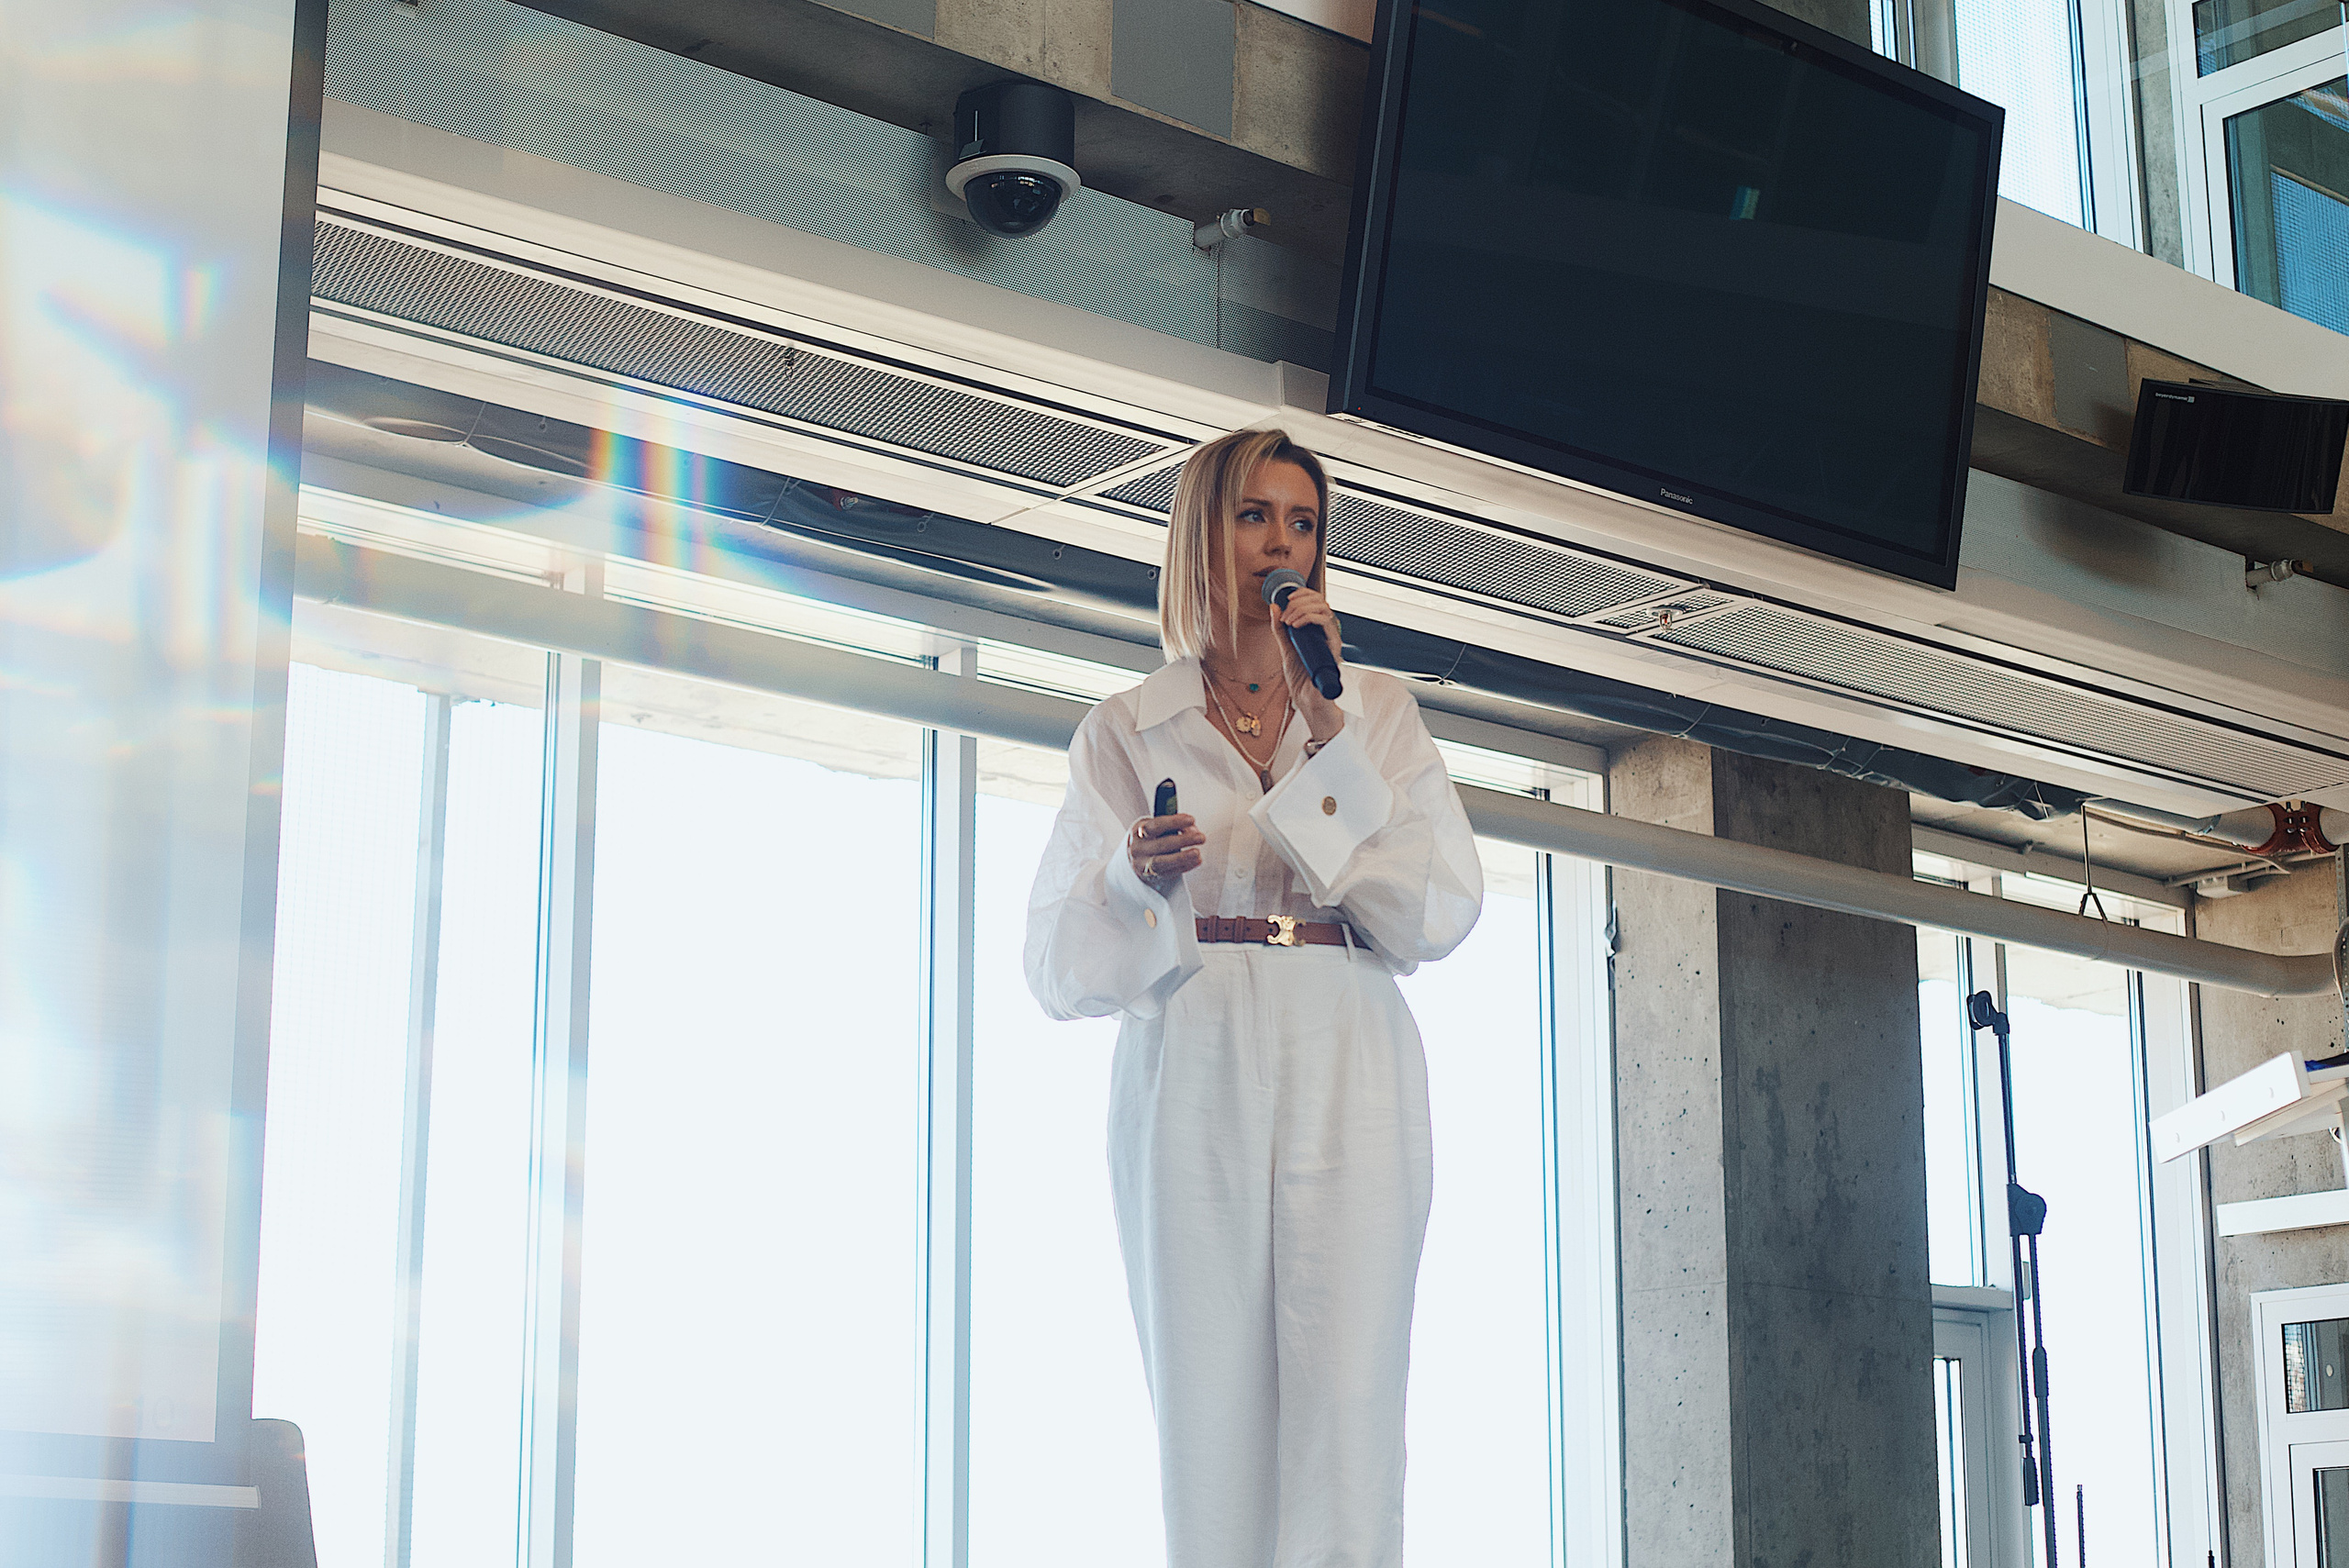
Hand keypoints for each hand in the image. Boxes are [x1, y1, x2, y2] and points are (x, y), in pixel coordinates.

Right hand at [1129, 813, 1203, 884]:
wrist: (1136, 855)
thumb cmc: (1153, 836)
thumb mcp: (1157, 826)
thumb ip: (1174, 825)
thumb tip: (1193, 830)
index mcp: (1139, 831)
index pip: (1156, 826)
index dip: (1174, 822)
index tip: (1192, 819)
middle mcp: (1139, 848)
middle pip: (1162, 844)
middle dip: (1184, 840)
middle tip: (1201, 837)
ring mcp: (1143, 864)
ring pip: (1163, 862)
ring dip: (1183, 857)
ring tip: (1198, 852)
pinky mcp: (1151, 876)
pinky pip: (1170, 872)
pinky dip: (1185, 866)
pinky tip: (1197, 860)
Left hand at [1270, 586, 1345, 741]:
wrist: (1309, 703)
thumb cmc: (1302, 680)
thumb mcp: (1286, 650)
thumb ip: (1280, 630)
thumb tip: (1274, 607)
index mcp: (1317, 632)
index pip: (1316, 602)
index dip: (1304, 594)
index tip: (1288, 597)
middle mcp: (1326, 634)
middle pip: (1321, 601)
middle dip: (1300, 601)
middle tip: (1285, 613)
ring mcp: (1331, 641)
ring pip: (1325, 609)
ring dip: (1302, 609)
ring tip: (1289, 620)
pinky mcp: (1333, 649)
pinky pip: (1327, 625)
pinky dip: (1309, 619)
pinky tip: (1295, 626)